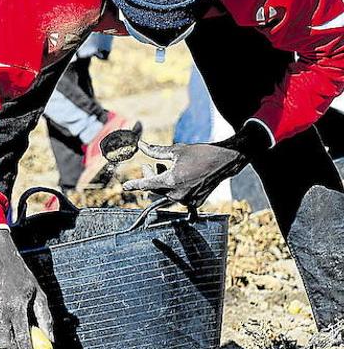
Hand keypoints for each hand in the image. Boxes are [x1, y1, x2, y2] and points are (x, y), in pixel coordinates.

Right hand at [0, 229, 53, 348]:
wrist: (1, 266)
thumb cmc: (24, 281)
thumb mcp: (39, 296)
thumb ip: (45, 318)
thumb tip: (51, 340)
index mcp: (17, 307)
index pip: (22, 337)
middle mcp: (1, 310)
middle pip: (6, 343)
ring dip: (6, 346)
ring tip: (16, 344)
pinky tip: (6, 331)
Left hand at [121, 122, 270, 207]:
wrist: (225, 162)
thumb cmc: (200, 153)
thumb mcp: (176, 150)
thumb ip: (155, 151)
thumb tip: (140, 145)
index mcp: (171, 181)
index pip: (146, 185)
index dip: (134, 185)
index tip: (125, 187)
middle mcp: (178, 194)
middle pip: (156, 189)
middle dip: (151, 177)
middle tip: (151, 165)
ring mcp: (188, 200)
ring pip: (166, 194)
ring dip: (162, 183)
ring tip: (166, 168)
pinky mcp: (196, 202)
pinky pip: (179, 198)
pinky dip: (175, 189)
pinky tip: (179, 178)